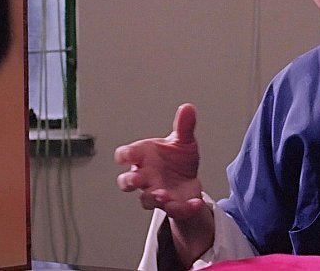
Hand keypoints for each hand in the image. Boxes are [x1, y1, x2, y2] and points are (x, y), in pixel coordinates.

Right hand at [114, 103, 204, 219]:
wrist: (188, 180)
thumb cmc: (176, 159)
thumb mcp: (182, 140)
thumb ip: (184, 126)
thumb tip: (188, 108)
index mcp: (144, 157)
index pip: (126, 154)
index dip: (124, 155)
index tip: (126, 156)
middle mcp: (146, 177)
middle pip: (128, 181)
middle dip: (129, 181)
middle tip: (136, 180)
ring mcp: (157, 193)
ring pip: (147, 199)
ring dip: (154, 197)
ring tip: (164, 194)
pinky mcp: (173, 206)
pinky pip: (177, 210)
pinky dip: (186, 208)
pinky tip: (195, 203)